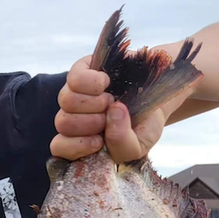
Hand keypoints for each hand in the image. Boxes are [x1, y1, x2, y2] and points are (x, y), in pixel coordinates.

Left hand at [51, 54, 195, 162]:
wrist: (158, 92)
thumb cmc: (145, 123)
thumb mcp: (141, 143)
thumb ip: (124, 146)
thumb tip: (112, 114)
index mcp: (82, 141)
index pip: (60, 148)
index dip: (76, 146)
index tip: (99, 141)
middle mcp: (73, 117)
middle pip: (63, 123)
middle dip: (92, 122)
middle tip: (111, 117)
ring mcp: (74, 93)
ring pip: (67, 101)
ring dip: (95, 103)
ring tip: (112, 101)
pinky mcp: (80, 70)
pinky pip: (74, 79)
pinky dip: (93, 82)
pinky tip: (107, 83)